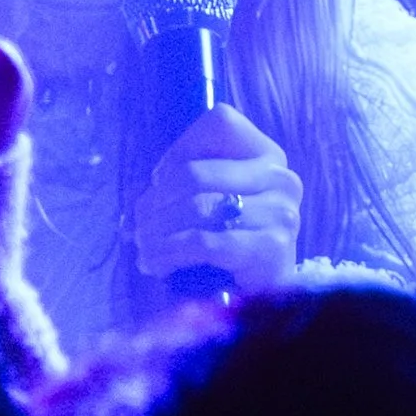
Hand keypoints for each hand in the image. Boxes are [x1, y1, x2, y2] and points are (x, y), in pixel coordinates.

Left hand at [132, 103, 301, 294]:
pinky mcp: (270, 248)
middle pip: (196, 172)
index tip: (160, 182)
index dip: (180, 149)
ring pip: (196, 208)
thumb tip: (135, 203)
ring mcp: (280, 212)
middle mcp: (280, 177)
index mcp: (266, 154)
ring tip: (142, 247)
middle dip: (154, 201)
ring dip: (157, 230)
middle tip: (138, 224)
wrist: (266, 292)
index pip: (220, 123)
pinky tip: (155, 264)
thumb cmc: (233, 239)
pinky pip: (203, 242)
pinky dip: (169, 253)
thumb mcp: (211, 199)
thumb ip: (179, 185)